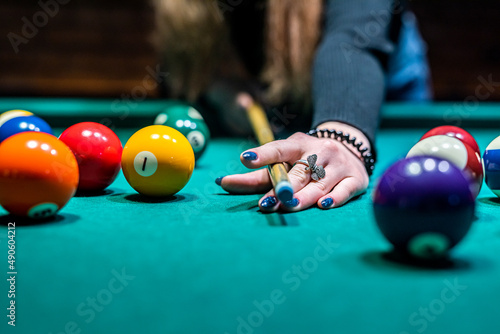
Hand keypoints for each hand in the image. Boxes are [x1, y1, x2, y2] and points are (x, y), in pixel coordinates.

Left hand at [218, 130, 369, 211]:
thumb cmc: (308, 160)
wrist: (351, 149)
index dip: (263, 154)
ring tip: (287, 206)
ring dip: (302, 197)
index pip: (280, 148)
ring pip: (319, 184)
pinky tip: (323, 205)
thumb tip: (222, 183)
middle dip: (282, 187)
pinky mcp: (356, 179)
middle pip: (299, 172)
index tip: (245, 159)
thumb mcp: (286, 161)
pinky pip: (344, 190)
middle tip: (266, 203)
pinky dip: (334, 198)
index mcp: (300, 144)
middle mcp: (321, 151)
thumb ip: (258, 175)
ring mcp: (339, 165)